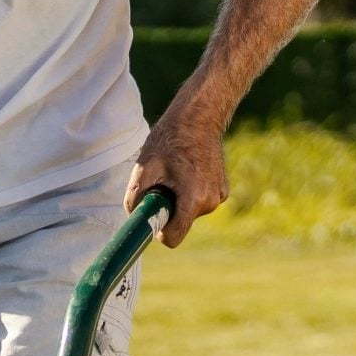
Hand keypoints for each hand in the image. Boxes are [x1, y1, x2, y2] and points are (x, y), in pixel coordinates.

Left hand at [124, 107, 227, 245]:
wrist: (199, 117)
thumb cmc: (171, 139)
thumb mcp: (145, 166)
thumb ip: (135, 197)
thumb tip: (133, 218)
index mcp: (193, 199)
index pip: (173, 238)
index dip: (158, 232)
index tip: (151, 217)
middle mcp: (211, 202)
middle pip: (181, 223)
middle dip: (168, 209)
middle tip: (162, 182)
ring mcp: (219, 196)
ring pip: (189, 212)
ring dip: (179, 200)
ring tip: (175, 173)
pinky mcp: (222, 190)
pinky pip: (199, 202)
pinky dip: (190, 193)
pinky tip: (187, 170)